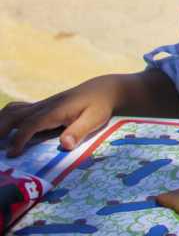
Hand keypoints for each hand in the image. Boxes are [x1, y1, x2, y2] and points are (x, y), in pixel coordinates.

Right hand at [0, 76, 122, 155]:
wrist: (103, 89)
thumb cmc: (100, 105)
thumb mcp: (95, 118)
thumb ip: (79, 131)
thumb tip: (65, 145)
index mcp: (56, 110)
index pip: (31, 124)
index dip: (19, 138)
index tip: (11, 154)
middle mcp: (45, 106)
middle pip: (14, 115)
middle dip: (0, 129)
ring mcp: (42, 105)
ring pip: (13, 110)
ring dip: (1, 122)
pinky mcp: (42, 106)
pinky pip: (18, 109)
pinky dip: (6, 117)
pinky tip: (3, 128)